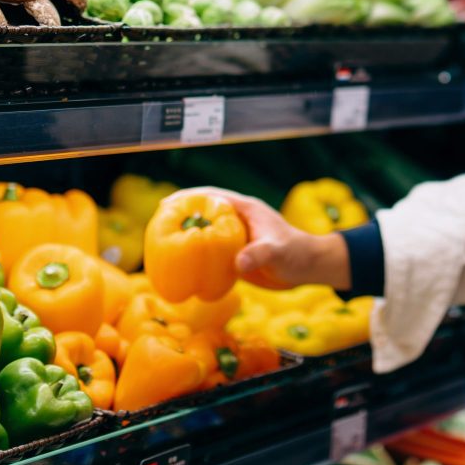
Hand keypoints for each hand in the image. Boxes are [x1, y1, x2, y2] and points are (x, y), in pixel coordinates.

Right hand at [174, 188, 349, 289]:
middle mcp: (238, 220)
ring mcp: (237, 237)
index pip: (212, 196)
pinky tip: (182, 267)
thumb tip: (238, 264)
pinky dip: (197, 256)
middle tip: (156, 225)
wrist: (308, 267)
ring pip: (206, 232)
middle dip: (181, 215)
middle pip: (204, 212)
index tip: (166, 202)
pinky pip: (212, 252)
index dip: (188, 197)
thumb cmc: (297, 253)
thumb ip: (259, 253)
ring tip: (161, 245)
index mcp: (245, 209)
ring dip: (187, 236)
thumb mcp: (278, 251)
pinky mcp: (237, 254)